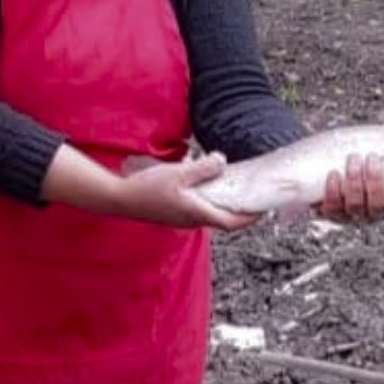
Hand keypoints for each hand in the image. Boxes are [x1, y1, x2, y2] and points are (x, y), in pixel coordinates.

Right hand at [109, 154, 258, 231]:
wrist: (120, 199)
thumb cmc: (148, 188)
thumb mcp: (177, 173)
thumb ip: (202, 168)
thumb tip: (222, 161)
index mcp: (198, 212)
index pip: (232, 222)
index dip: (250, 217)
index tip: (264, 208)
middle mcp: (193, 220)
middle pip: (224, 220)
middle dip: (240, 211)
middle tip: (250, 195)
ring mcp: (183, 220)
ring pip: (211, 214)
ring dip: (224, 205)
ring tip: (231, 189)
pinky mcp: (174, 215)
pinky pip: (199, 211)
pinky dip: (209, 202)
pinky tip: (205, 187)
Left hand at [318, 153, 383, 221]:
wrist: (320, 167)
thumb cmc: (355, 158)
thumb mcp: (374, 152)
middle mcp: (370, 211)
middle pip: (378, 205)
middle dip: (376, 182)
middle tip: (372, 158)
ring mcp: (350, 213)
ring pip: (355, 205)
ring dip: (355, 183)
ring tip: (353, 159)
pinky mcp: (330, 212)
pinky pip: (332, 207)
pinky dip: (333, 192)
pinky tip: (334, 175)